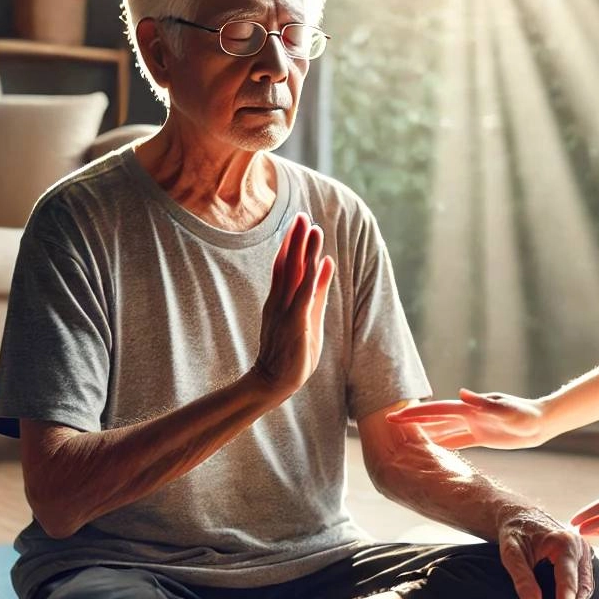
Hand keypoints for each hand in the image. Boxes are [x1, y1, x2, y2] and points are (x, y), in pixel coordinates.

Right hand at [253, 213, 335, 401]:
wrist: (272, 382)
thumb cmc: (291, 354)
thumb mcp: (307, 319)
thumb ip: (316, 293)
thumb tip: (326, 266)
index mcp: (280, 300)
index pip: (284, 267)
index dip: (291, 244)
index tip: (299, 223)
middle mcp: (280, 302)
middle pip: (287, 265)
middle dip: (296, 239)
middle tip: (302, 215)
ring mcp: (286, 312)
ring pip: (295, 276)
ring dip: (305, 251)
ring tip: (312, 229)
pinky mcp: (295, 324)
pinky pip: (304, 296)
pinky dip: (313, 278)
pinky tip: (321, 262)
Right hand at [387, 388, 547, 449]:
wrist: (543, 422)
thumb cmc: (528, 416)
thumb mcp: (508, 411)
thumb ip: (486, 404)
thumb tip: (461, 394)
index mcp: (470, 408)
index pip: (437, 411)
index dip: (415, 413)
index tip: (394, 416)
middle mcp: (468, 415)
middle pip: (433, 418)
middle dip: (411, 420)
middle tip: (387, 424)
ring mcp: (474, 425)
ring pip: (442, 430)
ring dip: (422, 432)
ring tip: (401, 437)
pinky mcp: (481, 436)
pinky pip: (456, 441)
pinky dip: (441, 443)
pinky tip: (430, 448)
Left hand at [498, 510, 594, 598]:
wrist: (520, 515)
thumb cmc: (513, 533)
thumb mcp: (510, 553)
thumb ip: (521, 579)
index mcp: (565, 543)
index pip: (568, 585)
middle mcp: (580, 546)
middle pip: (582, 587)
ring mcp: (583, 551)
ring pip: (587, 586)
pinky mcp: (580, 557)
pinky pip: (584, 581)